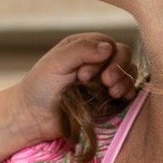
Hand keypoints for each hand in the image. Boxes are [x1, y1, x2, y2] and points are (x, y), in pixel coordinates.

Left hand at [17, 34, 135, 141]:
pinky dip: (129, 94)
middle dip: (119, 69)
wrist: (33, 117)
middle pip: (124, 57)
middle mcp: (98, 61)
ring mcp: (105, 81)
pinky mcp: (109, 100)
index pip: (109, 45)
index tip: (83, 76)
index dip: (104, 58)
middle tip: (106, 83)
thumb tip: (108, 48)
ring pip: (128, 74)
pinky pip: (128, 93)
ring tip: (113, 93)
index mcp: (85, 47)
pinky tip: (121, 99)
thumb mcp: (56, 62)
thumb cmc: (40, 87)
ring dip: (125, 82)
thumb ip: (80, 51)